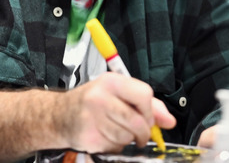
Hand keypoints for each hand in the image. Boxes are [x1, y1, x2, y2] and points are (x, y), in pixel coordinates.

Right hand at [60, 72, 175, 153]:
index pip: (144, 95)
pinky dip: (114, 146)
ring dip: (127, 140)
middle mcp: (100, 97)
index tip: (148, 117)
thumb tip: (169, 121)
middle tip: (138, 133)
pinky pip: (114, 147)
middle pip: (137, 121)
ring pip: (126, 137)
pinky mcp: (88, 136)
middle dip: (143, 132)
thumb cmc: (92, 103)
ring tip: (115, 131)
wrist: (58, 115)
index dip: (151, 111)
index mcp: (111, 82)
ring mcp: (92, 117)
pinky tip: (105, 136)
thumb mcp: (118, 94)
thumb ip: (147, 105)